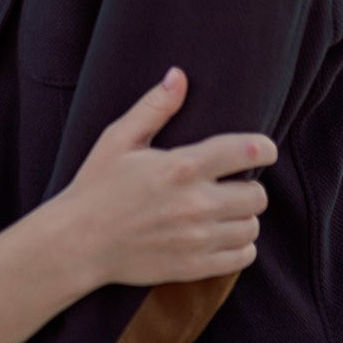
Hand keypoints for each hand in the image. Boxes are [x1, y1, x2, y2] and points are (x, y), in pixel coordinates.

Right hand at [59, 67, 276, 287]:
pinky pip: (243, 256)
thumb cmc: (96, 186)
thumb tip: (179, 76)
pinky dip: (239, 246)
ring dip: (243, 217)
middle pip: (258, 195)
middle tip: (230, 185)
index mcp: (181, 167)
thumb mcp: (117, 140)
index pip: (247, 151)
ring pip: (253, 227)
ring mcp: (197, 239)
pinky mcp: (195, 266)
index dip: (264, 148)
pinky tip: (220, 236)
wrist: (77, 243)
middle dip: (248, 186)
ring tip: (223, 211)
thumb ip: (153, 107)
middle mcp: (196, 204)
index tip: (262, 150)